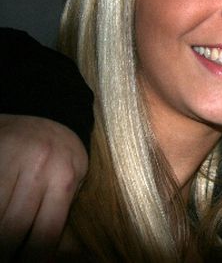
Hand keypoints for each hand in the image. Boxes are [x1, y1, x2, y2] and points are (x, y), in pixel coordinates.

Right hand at [0, 114, 87, 261]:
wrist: (48, 112)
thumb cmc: (64, 155)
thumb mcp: (76, 178)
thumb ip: (61, 211)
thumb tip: (49, 253)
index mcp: (63, 179)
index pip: (45, 233)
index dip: (33, 259)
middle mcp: (37, 169)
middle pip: (11, 227)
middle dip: (6, 251)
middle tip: (8, 258)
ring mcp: (9, 160)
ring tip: (4, 245)